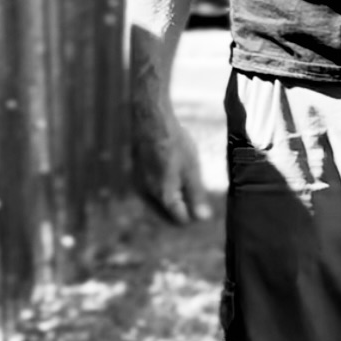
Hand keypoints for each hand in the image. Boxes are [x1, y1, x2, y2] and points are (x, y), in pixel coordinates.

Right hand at [130, 98, 210, 224]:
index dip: (195, 215)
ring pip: (159, 205)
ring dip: (174, 200)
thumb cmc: (174, 143)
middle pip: (168, 216)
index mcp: (163, 196)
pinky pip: (152, 193)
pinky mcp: (136, 176)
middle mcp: (147, 195)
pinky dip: (164, 190)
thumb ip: (197, 196)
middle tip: (197, 194)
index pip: (181, 221)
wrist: (151, 120)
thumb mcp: (192, 170)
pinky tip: (173, 174)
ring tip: (185, 181)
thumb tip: (203, 219)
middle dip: (184, 210)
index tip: (205, 204)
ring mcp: (139, 186)